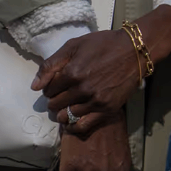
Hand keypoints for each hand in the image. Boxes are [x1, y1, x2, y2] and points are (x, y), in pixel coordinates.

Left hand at [34, 6, 170, 134]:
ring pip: (65, 116)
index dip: (50, 87)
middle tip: (63, 93)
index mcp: (72, 73)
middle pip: (55, 104)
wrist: (136, 50)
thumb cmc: (104, 44)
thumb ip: (51, 64)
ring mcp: (95, 101)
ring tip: (68, 105)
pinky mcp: (107, 109)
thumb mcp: (75, 45)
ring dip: (63, 112)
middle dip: (55, 99)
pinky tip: (72, 120)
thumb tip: (34, 87)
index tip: (57, 83)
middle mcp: (82, 90)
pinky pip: (82, 125)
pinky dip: (73, 126)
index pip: (48, 89)